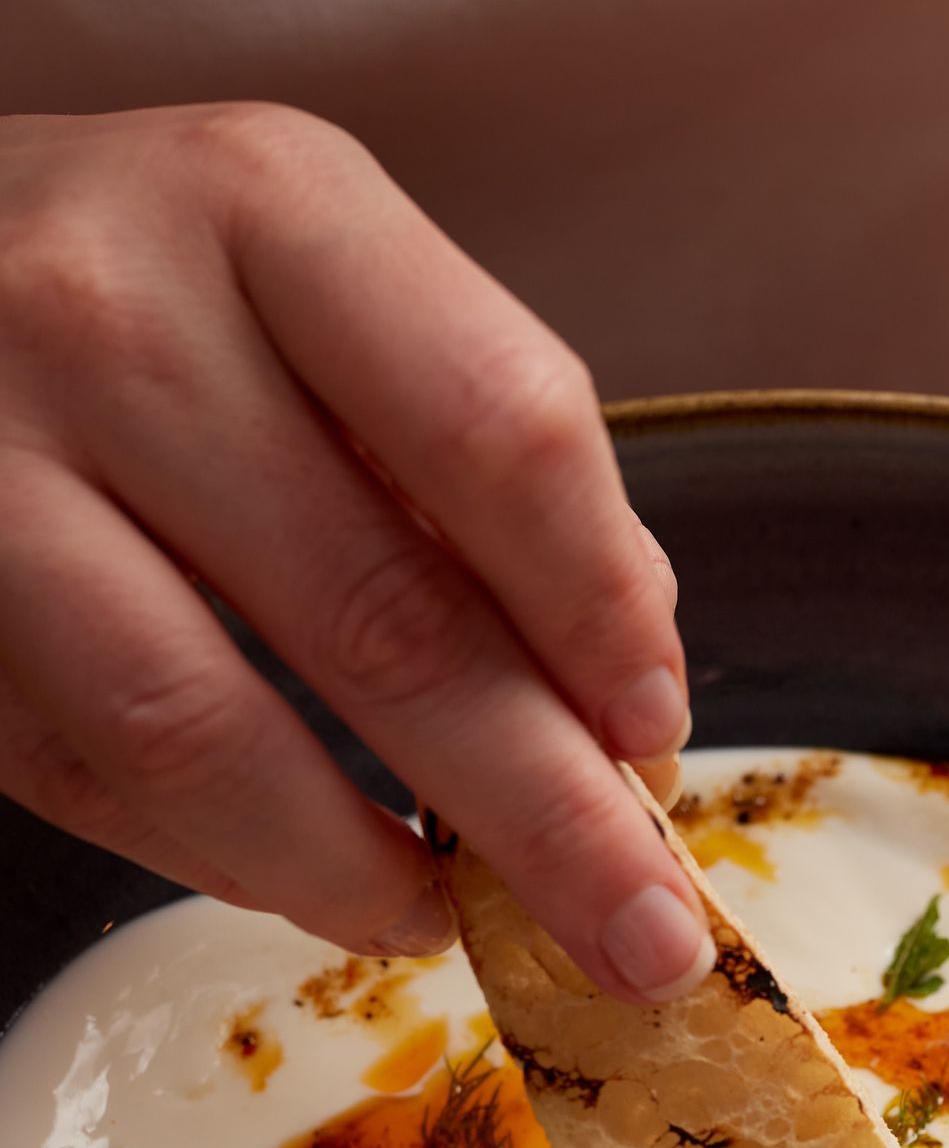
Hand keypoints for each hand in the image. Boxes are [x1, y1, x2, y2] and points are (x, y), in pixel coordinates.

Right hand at [0, 104, 711, 997]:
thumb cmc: (149, 288)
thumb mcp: (319, 287)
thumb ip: (470, 458)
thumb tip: (614, 707)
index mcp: (271, 207)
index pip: (497, 431)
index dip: (601, 614)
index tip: (659, 737)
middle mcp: (114, 316)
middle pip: (380, 613)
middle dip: (544, 813)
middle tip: (645, 939)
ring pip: (203, 732)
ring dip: (361, 872)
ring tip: (459, 925)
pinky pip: (90, 774)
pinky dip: (225, 859)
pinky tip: (314, 881)